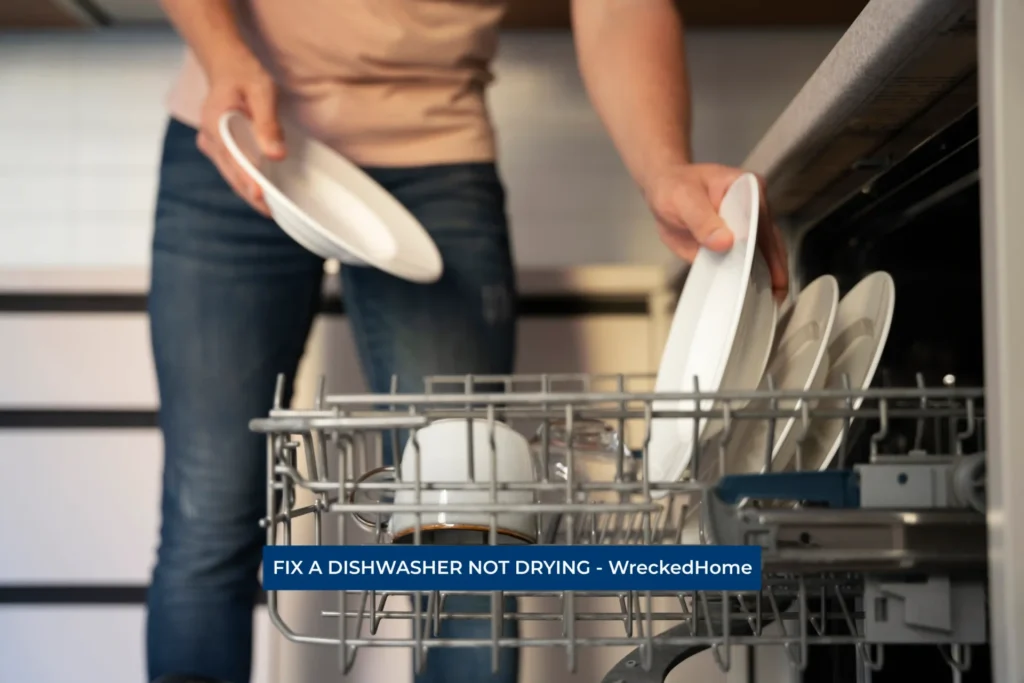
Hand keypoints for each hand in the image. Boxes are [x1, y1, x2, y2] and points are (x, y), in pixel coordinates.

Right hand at [196, 53, 284, 215]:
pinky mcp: (220, 147)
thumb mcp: (261, 92)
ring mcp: (213, 145)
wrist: (227, 64)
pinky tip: (263, 193)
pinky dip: (247, 181)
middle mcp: (210, 139)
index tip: (260, 197)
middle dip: (251, 195)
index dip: (247, 181)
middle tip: (273, 213)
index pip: (233, 160)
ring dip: (249, 192)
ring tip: (271, 210)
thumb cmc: (245, 74)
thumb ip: (267, 123)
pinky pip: (233, 169)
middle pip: (231, 174)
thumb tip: (276, 154)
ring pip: (231, 175)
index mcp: (215, 125)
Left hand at [645, 163, 789, 299]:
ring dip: (767, 278)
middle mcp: (755, 207)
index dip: (768, 248)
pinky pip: (745, 262)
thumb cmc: (674, 188)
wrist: (663, 191)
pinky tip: (753, 297)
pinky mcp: (736, 242)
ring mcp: (747, 227)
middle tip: (776, 297)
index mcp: (749, 189)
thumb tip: (725, 242)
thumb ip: (702, 220)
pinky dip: (749, 279)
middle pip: (770, 241)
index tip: (771, 274)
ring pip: (763, 254)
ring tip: (771, 301)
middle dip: (775, 269)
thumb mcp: (684, 199)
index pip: (763, 222)